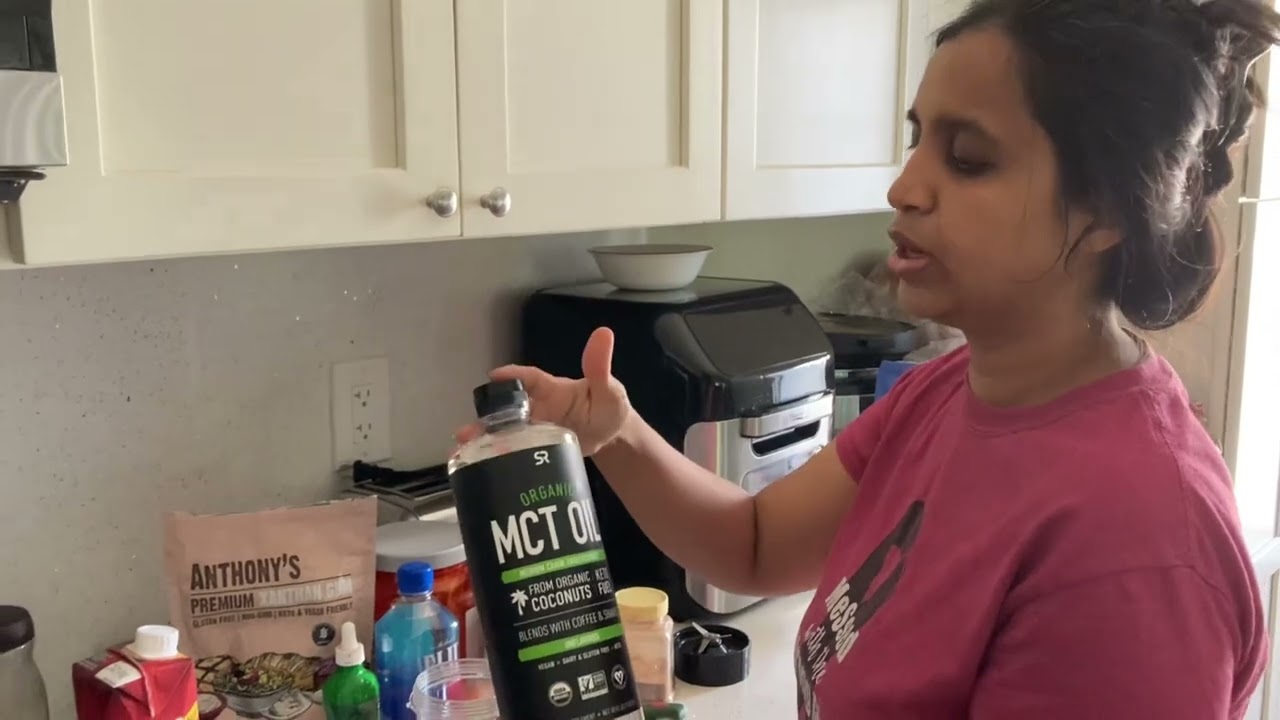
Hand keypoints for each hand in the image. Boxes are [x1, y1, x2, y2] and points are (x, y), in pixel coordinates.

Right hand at [454, 327, 631, 455]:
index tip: (493, 376)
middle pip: (509, 410)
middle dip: (488, 418)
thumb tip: (604, 334)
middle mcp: (538, 407)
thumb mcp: (610, 390)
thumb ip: (601, 368)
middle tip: (466, 432)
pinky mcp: (536, 448)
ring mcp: (535, 428)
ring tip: (465, 451)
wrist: (613, 438)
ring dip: (486, 439)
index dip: (512, 375)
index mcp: (553, 390)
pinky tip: (480, 467)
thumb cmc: (609, 408)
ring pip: (506, 431)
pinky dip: (497, 456)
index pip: (530, 379)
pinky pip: (514, 450)